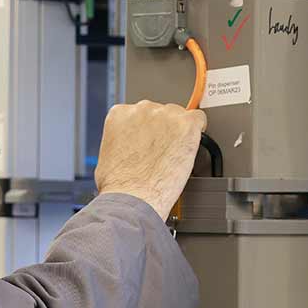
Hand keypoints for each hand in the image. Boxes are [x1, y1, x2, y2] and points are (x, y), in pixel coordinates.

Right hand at [94, 100, 206, 216]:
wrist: (133, 198)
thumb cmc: (120, 185)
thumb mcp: (109, 153)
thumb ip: (123, 139)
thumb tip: (133, 143)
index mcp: (121, 114)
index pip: (140, 113)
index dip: (148, 129)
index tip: (150, 141)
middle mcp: (143, 109)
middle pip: (161, 112)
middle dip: (163, 130)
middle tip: (161, 152)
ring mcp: (165, 116)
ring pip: (179, 116)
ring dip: (178, 132)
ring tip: (172, 155)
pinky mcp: (185, 125)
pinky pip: (198, 119)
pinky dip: (197, 131)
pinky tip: (190, 146)